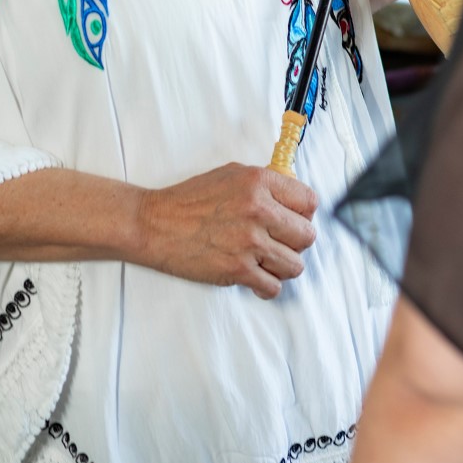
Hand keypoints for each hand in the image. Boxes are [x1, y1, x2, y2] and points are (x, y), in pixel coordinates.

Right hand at [138, 163, 317, 298]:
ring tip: (267, 261)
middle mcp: (259, 210)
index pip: (309, 202)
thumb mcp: (231, 175)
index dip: (303, 214)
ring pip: (295, 265)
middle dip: (296, 242)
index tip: (294, 220)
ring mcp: (249, 242)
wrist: (154, 224)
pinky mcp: (237, 270)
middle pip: (307, 236)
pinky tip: (256, 277)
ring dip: (283, 266)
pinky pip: (273, 287)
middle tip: (280, 243)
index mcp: (259, 182)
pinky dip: (267, 286)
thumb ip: (264, 184)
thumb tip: (290, 196)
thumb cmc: (188, 200)